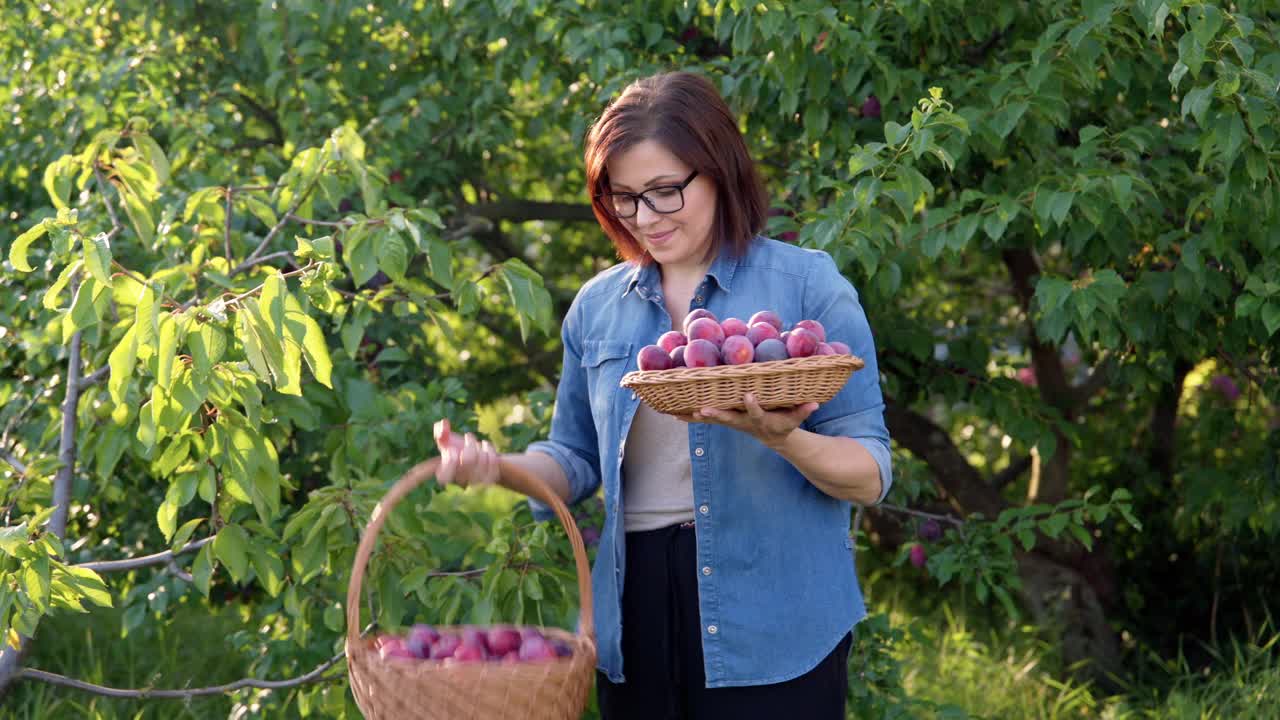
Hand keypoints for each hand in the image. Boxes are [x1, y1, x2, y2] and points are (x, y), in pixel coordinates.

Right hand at [432, 418, 499, 487]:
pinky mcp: (490, 478)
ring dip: (479, 445)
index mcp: (444, 476)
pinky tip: (485, 446)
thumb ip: (440, 432)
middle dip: (470, 444)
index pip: (444, 476)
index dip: (449, 461)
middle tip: (468, 437)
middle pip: (468, 460)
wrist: (476, 457)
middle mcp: (461, 482)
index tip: (452, 449)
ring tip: (476, 443)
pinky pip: (493, 461)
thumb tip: (443, 423)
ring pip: (481, 460)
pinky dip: (490, 449)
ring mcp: (476, 482)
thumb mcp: (446, 440)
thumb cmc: (457, 448)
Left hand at [674, 392, 817, 449]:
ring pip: (712, 419)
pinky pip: (706, 418)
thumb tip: (815, 403)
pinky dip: (690, 416)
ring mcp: (732, 422)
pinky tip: (673, 412)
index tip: (749, 396)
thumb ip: (804, 410)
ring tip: (678, 412)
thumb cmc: (785, 423)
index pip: (757, 412)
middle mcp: (744, 422)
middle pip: (728, 418)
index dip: (753, 406)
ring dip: (696, 416)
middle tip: (702, 409)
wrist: (774, 437)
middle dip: (716, 414)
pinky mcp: (725, 420)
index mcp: (761, 420)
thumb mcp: (796, 418)